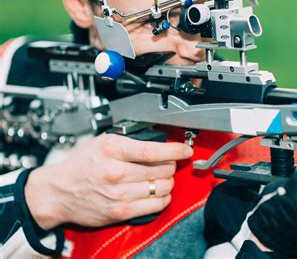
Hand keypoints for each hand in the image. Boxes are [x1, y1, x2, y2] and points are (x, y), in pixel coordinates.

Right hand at [24, 133, 192, 229]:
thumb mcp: (102, 142)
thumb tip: (159, 140)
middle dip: (170, 165)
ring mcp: (118, 193)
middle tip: (167, 164)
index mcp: (111, 149)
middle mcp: (115, 171)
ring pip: (162, 187)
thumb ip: (129, 140)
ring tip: (161, 178)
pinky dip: (163, 198)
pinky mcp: (120, 211)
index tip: (184, 149)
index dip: (174, 150)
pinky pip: (156, 205)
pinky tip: (158, 192)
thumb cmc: (80, 165)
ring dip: (168, 182)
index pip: (152, 150)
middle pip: (162, 169)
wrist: (57, 192)